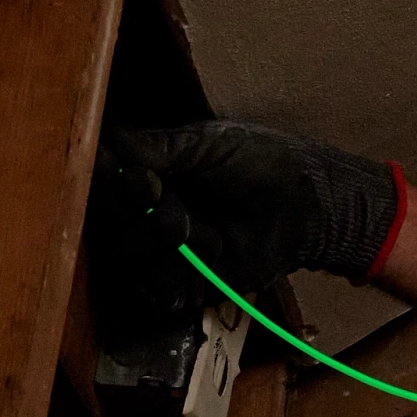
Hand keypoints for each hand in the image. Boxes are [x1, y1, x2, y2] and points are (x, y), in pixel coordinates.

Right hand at [104, 121, 402, 299]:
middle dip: (132, 204)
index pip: (109, 176)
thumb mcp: (211, 143)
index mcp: (153, 170)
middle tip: (157, 190)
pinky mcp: (189, 277)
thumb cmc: (264, 161)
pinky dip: (181, 264)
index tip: (121, 170)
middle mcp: (153, 208)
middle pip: (111, 215)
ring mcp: (168, 245)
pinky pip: (159, 279)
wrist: (308, 204)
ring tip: (191, 222)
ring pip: (131, 248)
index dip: (107, 175)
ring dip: (160, 233)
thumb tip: (109, 138)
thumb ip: (161, 146)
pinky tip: (210, 246)